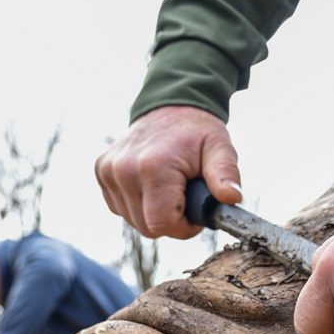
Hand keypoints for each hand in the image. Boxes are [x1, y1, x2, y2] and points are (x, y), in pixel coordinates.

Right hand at [95, 106, 242, 238]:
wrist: (170, 106)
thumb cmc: (198, 132)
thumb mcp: (220, 148)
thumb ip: (225, 174)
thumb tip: (233, 198)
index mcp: (153, 166)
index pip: (162, 224)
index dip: (184, 226)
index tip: (196, 209)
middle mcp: (123, 169)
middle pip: (147, 228)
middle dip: (171, 220)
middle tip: (186, 196)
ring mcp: (108, 170)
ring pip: (133, 221)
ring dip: (155, 212)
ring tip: (171, 186)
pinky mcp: (101, 171)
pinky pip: (121, 208)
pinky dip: (139, 204)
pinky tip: (153, 184)